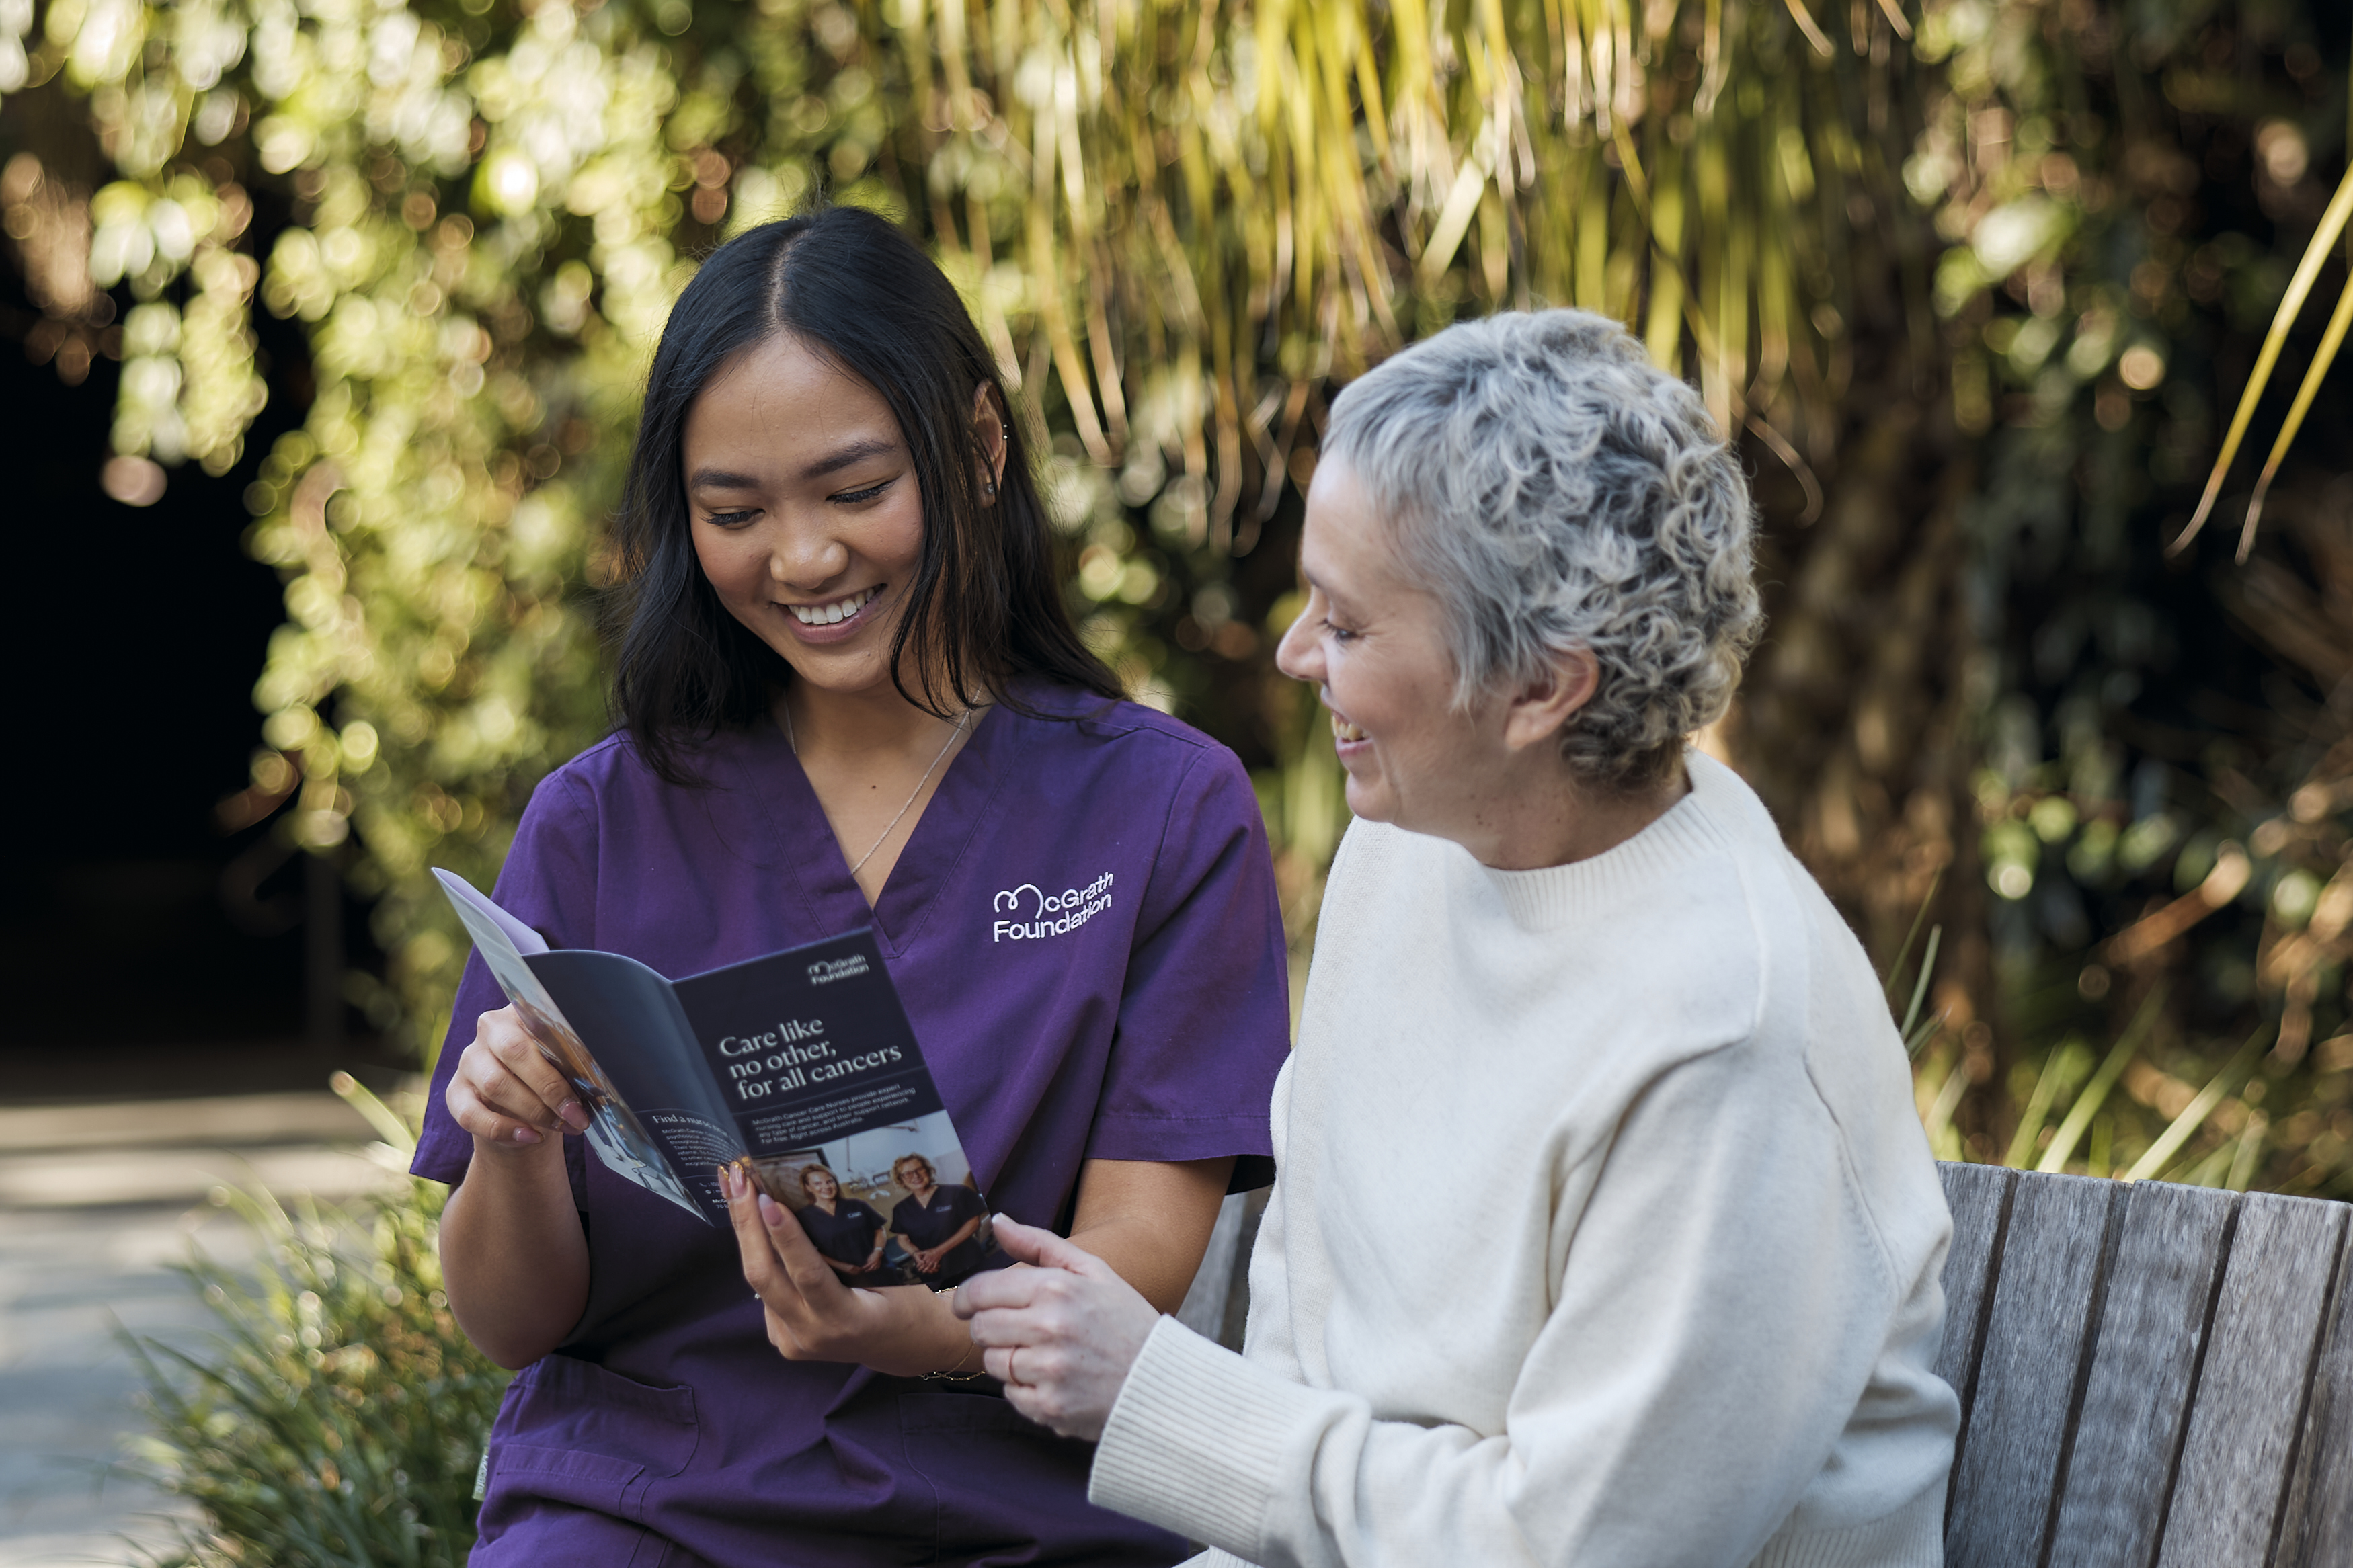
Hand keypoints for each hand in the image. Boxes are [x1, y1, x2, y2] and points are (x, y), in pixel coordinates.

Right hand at [444, 1006, 589, 1153]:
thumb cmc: (554, 1076)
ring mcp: (469, 1059)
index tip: (590, 1079)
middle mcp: (490, 1029)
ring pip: (495, 1084)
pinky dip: (503, 1130)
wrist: (524, 1111)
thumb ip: (576, 1059)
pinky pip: (471, 1114)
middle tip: (578, 1114)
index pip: (538, 1019)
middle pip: (514, 1051)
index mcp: (521, 1011)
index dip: (564, 1050)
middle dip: (550, 1087)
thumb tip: (605, 1073)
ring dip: (534, 1110)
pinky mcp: (455, 1092)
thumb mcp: (566, 1061)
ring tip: (564, 1126)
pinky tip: (531, 1137)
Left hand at [724, 1166, 965, 1375]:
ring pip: (759, 1282)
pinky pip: (766, 1293)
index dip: (786, 1236)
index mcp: (845, 1320)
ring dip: (747, 1234)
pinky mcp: (783, 1340)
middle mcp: (811, 1335)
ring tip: (737, 1189)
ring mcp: (792, 1341)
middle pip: (764, 1276)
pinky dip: (762, 1256)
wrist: (905, 1348)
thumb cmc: (905, 1302)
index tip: (767, 1199)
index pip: (808, 1274)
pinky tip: (755, 1224)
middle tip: (737, 1179)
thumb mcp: (889, 1276)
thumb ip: (848, 1253)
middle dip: (746, 1223)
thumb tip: (806, 1206)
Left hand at [952, 1215, 1159, 1439]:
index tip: (965, 1305)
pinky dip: (1025, 1389)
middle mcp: (1049, 1327)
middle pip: (981, 1328)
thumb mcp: (1093, 1271)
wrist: (1162, 1383)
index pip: (981, 1291)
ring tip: (1044, 1355)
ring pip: (992, 1363)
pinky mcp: (1049, 1407)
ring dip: (1008, 1359)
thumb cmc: (1125, 1321)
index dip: (965, 1298)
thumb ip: (1039, 1243)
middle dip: (991, 1327)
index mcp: (1057, 1287)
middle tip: (1018, 1330)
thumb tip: (996, 1221)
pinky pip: (1010, 1394)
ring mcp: (1048, 1370)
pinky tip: (1054, 1380)